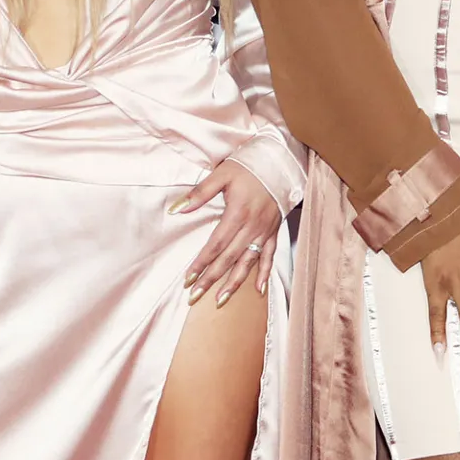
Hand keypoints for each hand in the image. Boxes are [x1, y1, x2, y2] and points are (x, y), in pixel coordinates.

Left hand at [174, 159, 281, 307]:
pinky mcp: (274, 231)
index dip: (201, 263)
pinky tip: (259, 289)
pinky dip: (265, 273)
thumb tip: (177, 209)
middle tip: (195, 296)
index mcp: (238, 214)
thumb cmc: (250, 165)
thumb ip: (200, 193)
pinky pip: (270, 256)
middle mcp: (252, 226)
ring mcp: (265, 231)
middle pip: (228, 259)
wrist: (281, 160)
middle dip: (211, 279)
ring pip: (248, 262)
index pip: (215, 245)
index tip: (188, 279)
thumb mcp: (222, 174)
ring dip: (234, 283)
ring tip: (220, 300)